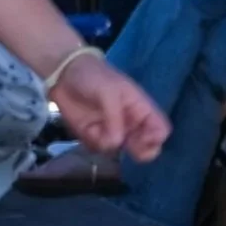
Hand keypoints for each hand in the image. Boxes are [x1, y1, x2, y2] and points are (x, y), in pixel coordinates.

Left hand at [51, 52, 167, 162]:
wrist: (64, 74)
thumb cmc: (94, 77)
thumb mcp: (108, 92)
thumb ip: (114, 118)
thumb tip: (117, 143)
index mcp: (141, 109)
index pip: (161, 130)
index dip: (156, 139)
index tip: (143, 139)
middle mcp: (130, 124)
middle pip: (146, 148)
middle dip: (139, 151)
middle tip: (124, 145)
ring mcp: (112, 131)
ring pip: (119, 150)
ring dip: (108, 145)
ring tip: (94, 129)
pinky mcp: (94, 135)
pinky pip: (98, 148)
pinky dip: (92, 142)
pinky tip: (85, 129)